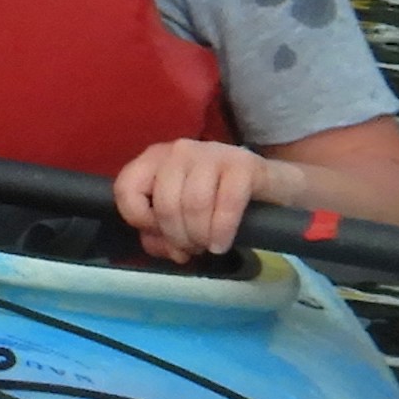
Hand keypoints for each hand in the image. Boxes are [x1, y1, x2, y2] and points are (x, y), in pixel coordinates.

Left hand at [113, 137, 281, 264]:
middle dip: (178, 237)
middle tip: (193, 249)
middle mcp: (180, 150)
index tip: (161, 236)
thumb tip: (162, 247)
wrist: (272, 188)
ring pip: (194, 204)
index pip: (126, 188)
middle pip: (164, 203)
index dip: (141, 221)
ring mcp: (212, 153)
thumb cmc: (217, 202)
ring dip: (200, 236)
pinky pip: (226, 204)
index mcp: (155, 158)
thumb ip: (160, 233)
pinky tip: (222, 244)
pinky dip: (222, 231)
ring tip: (208, 246)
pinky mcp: (243, 164)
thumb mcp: (181, 216)